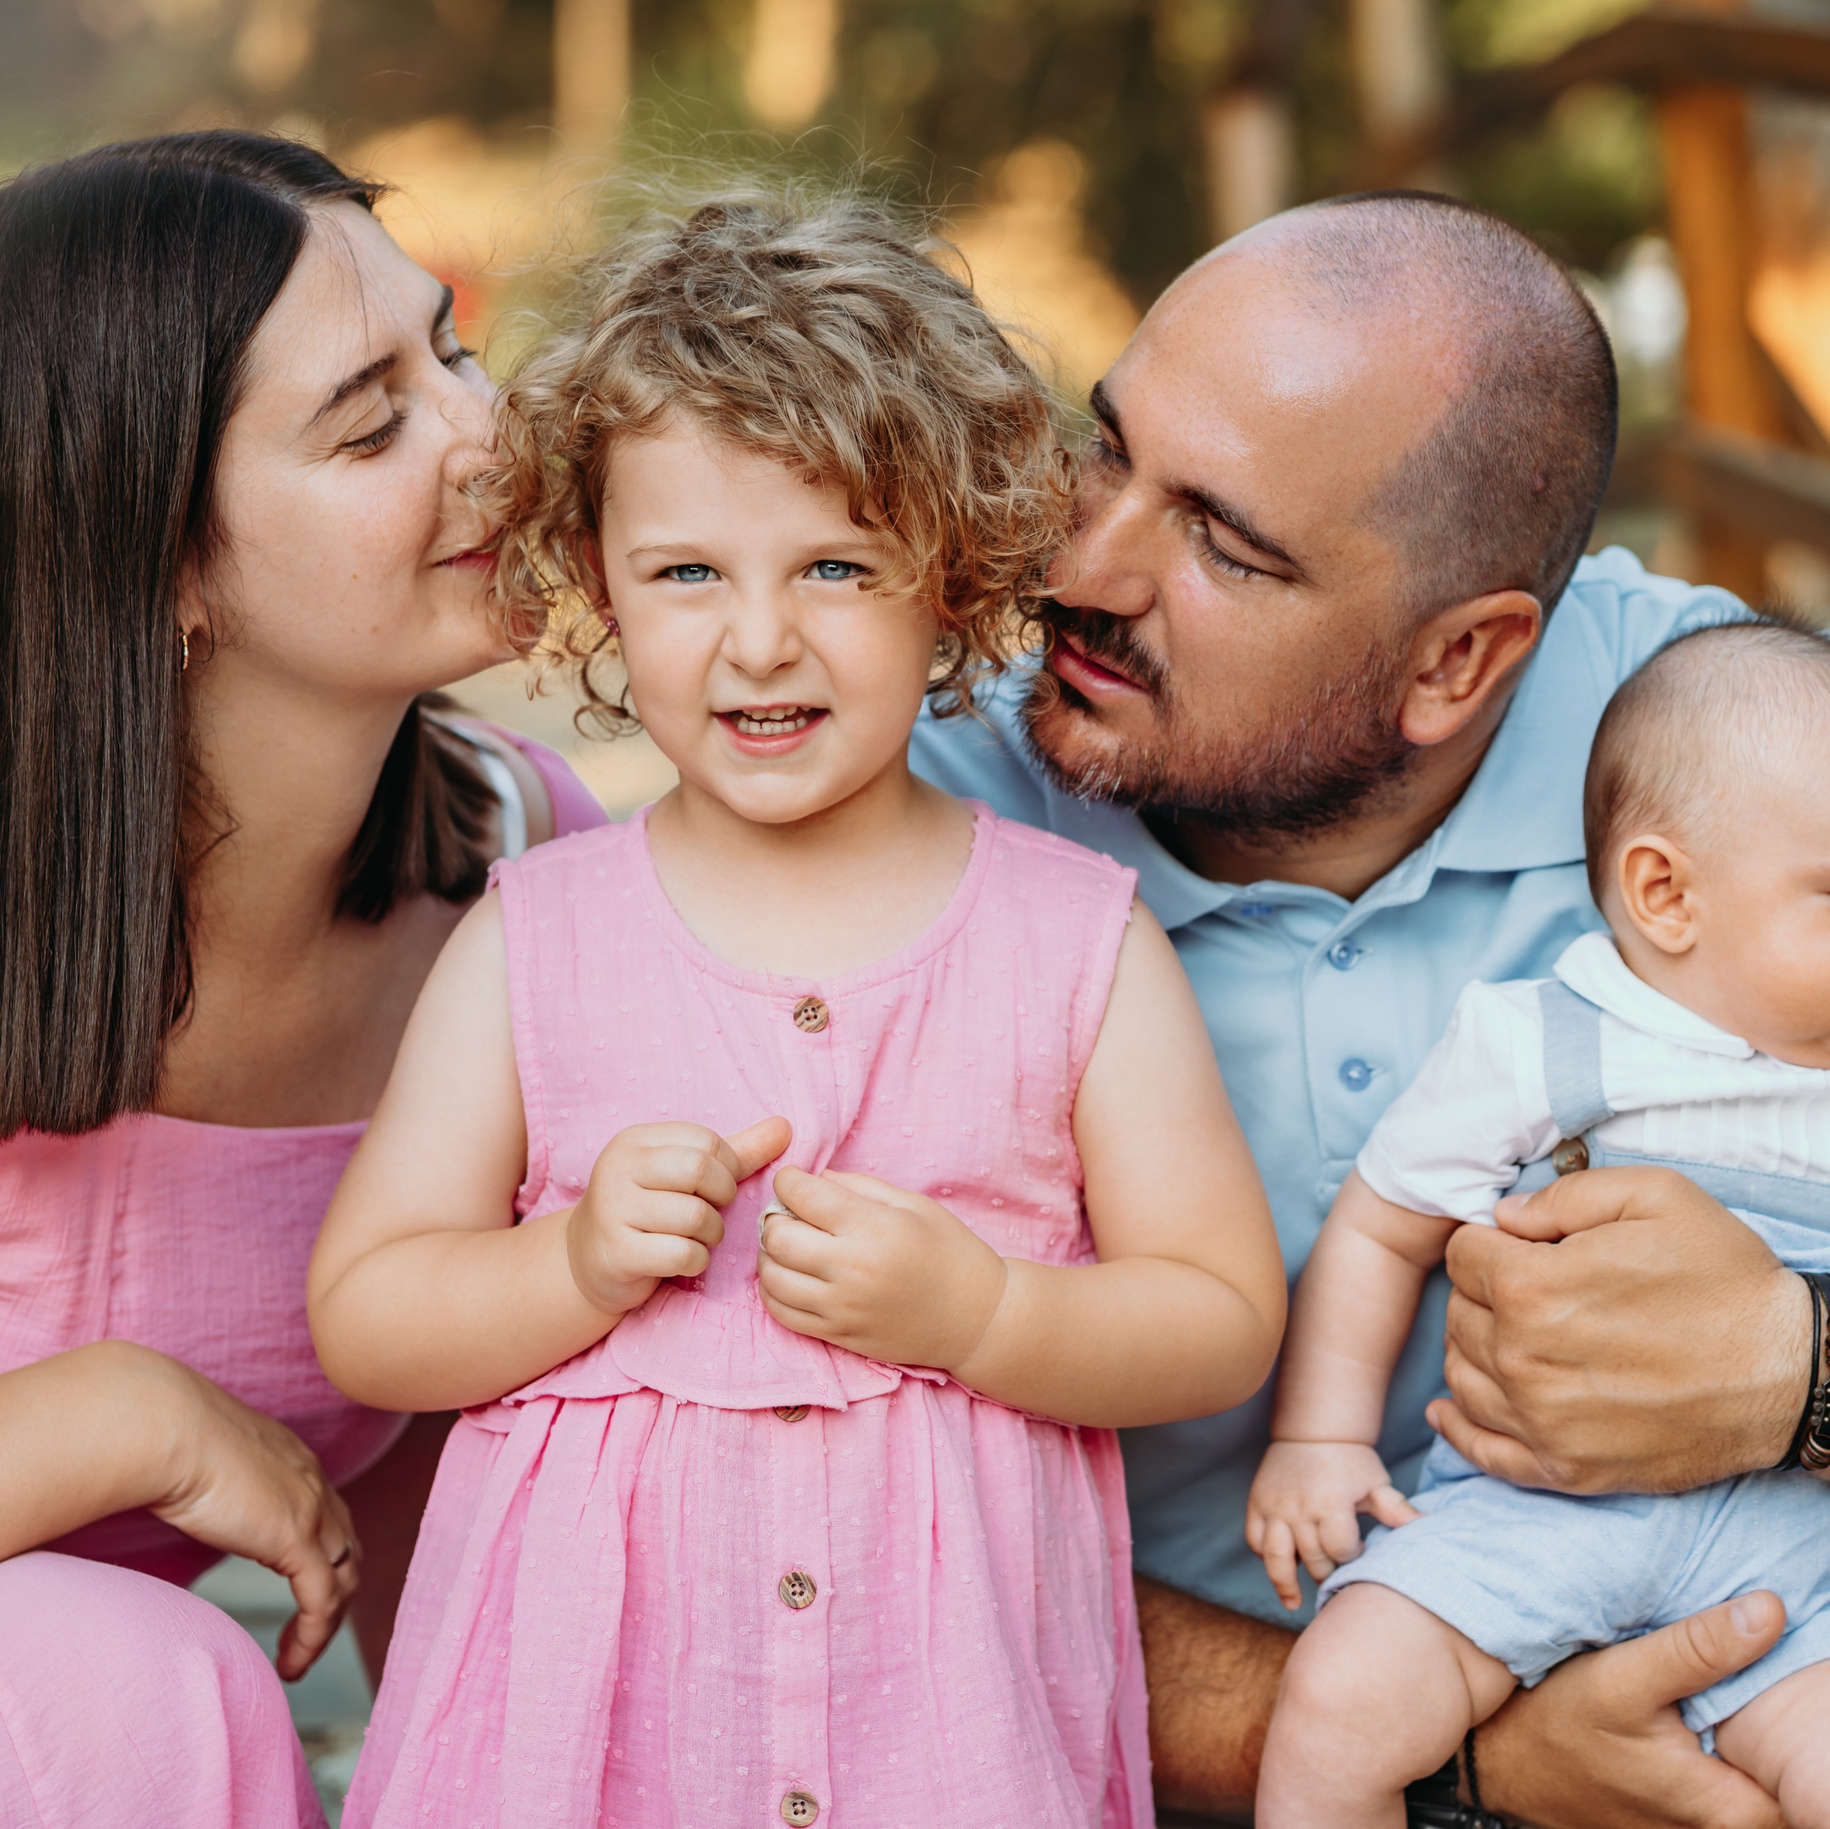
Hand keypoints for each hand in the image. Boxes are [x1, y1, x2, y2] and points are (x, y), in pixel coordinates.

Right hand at [147, 1356, 361, 1680]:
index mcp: (295, 1462)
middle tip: (304, 1634)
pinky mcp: (295, 1536)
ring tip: (296, 1660)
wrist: (164, 1426)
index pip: (329, 1517)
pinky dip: (315, 1636)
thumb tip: (187, 1497)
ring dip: (326, 1625)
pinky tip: (292, 1664)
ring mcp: (311, 1508)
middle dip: (334, 1596)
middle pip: (347, 1549)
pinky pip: (323, 1599)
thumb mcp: (203, 1460)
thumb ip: (213, 1481)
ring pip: (344, 1578)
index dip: (321, 1559)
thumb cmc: (164, 1438)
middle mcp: (314, 1482)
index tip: (297, 1595)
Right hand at [567, 1116, 790, 1316]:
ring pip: (694, 1216)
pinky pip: (681, 1254)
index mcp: (635, 1141)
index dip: (727, 1167)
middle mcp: (618, 1169)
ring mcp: (613, 1211)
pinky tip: (685, 1259)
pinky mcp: (617, 1253)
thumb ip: (736, 1151)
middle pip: (699, 1170)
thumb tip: (786, 1127)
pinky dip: (697, 1260)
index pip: (705, 1141)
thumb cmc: (647, 1210)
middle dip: (722, 1196)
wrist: (586, 1260)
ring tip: (698, 1237)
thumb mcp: (683, 1174)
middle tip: (713, 1210)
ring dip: (711, 1233)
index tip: (719, 1186)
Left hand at [757, 1168, 1006, 1371]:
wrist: (976, 1318)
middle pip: (778, 1237)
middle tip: (790, 1212)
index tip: (794, 1180)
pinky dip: (773, 1291)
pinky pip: (783, 1314)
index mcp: (873, 1228)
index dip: (788, 1180)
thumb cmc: (950, 1251)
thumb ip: (858, 1186)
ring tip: (788, 1245)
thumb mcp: (913, 1204)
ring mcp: (842, 1308)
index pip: (802, 1195)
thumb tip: (813, 1179)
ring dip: (769, 1255)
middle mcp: (851, 1269)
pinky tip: (790, 1276)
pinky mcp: (838, 1336)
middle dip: (774, 1216)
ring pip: (772, 1278)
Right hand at [1245, 1441, 1417, 1609]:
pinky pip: (1256, 1539)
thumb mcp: (1376, 1483)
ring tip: (1294, 1603)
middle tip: (1335, 1571)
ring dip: (1285, 1583)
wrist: (1313, 1430)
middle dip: (1326, 1570)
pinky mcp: (1258, 1502)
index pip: (1340, 1549)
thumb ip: (1396, 1509)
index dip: (1352, 1556)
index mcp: (1331, 1503)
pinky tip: (1279, 1566)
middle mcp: (1299, 1508)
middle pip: (1312, 1558)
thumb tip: (1427, 1525)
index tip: (1359, 1551)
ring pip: (1276, 1558)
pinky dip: (1266, 1555)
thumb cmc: (1350, 1460)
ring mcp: (1275, 1506)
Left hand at [1433, 1167, 1808, 1492]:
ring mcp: (1542, 1422)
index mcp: (1532, 1288)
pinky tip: (1452, 1409)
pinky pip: (1483, 1451)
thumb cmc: (1727, 1279)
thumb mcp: (1654, 1196)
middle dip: (1484, 1294)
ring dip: (1475, 1350)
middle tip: (1531, 1291)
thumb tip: (1504, 1217)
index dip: (1491, 1244)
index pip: (1462, 1255)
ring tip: (1512, 1335)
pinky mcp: (1566, 1470)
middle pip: (1458, 1315)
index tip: (1524, 1249)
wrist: (1791, 1375)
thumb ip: (1563, 1195)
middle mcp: (1523, 1359)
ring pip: (1462, 1377)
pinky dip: (1460, 1428)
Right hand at [1474, 1593, 1786, 1828]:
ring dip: (1748, 1723)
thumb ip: (1696, 1649)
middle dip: (1780, 1720)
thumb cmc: (1552, 1726)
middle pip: (1784, 1770)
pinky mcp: (1685, 1805)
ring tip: (1735, 1671)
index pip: (1811, 1777)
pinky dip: (1725, 1731)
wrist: (1497, 1759)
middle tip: (1772, 1663)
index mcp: (1730, 1807)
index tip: (1805, 1678)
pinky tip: (1702, 1694)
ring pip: (1757, 1769)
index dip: (1814, 1725)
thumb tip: (1769, 1611)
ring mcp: (1703, 1819)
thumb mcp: (1620, 1678)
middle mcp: (1725, 1825)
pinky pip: (1729, 1770)